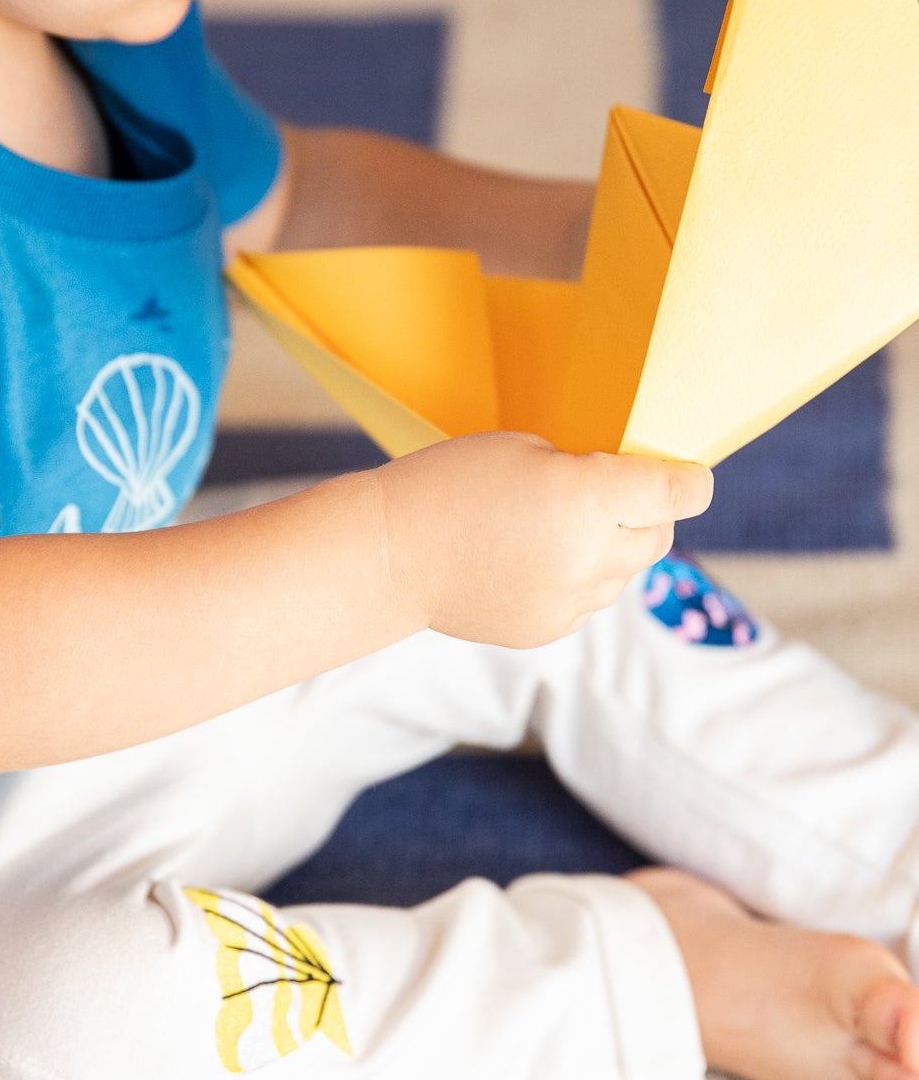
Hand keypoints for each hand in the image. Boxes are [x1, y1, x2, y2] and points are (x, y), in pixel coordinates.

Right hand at [378, 430, 712, 648]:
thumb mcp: (526, 449)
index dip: (689, 482)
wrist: (389, 553)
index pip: (676, 495)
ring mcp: (570, 601)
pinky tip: (534, 559)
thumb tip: (637, 497)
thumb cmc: (450, 482)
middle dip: (647, 513)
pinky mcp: (549, 630)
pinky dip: (580, 579)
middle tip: (613, 493)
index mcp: (585, 499)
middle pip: (658, 536)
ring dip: (613, 549)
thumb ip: (591, 472)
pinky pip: (590, 601)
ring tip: (558, 527)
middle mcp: (588, 558)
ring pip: (626, 573)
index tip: (690, 477)